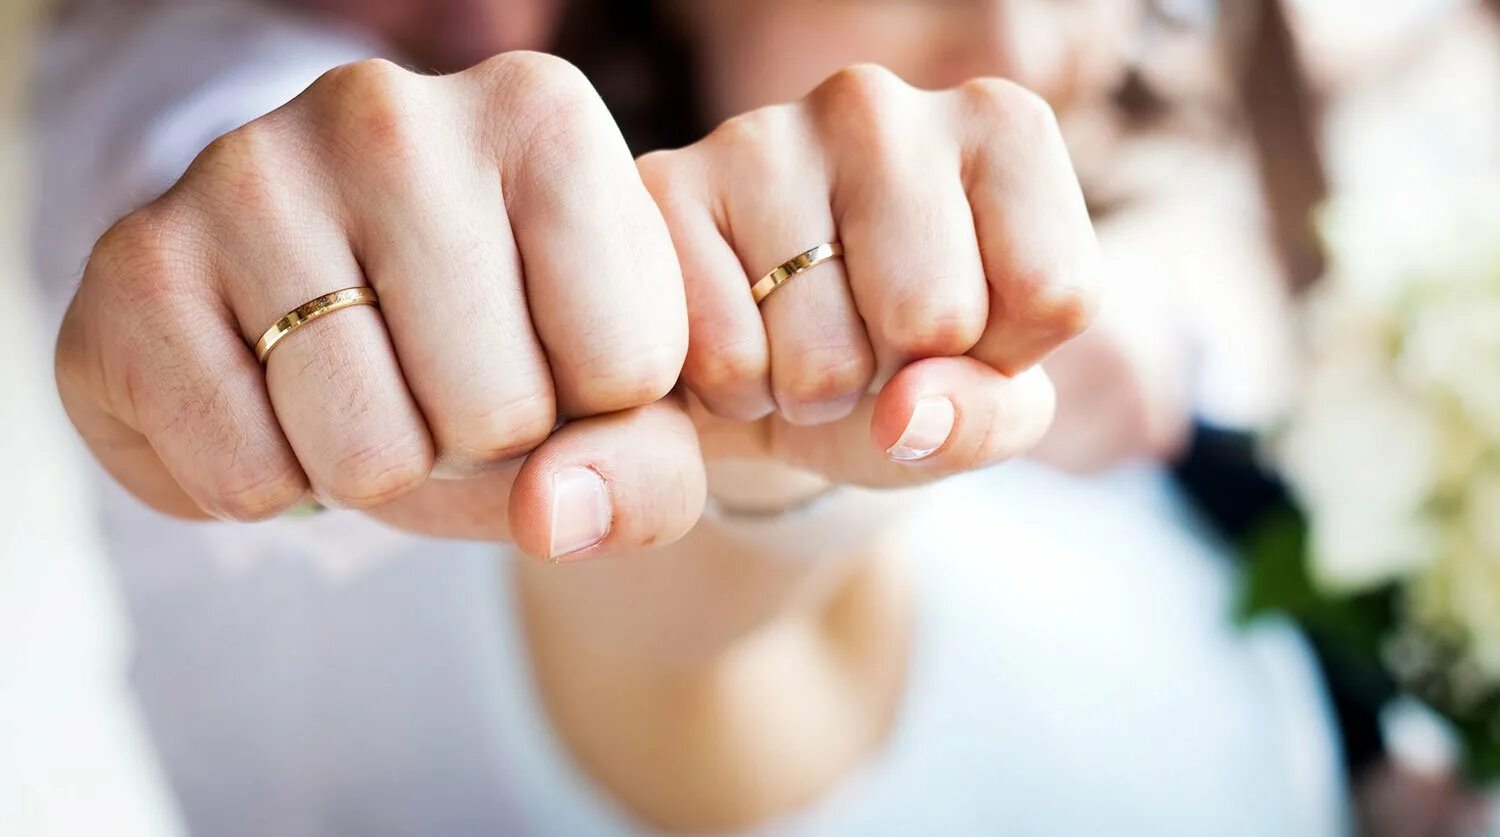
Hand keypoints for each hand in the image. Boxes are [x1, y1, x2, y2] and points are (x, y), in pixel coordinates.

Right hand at [55, 54, 705, 559]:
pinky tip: (269, 400)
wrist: (325, 293)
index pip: (626, 365)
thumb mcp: (619, 398)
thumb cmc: (498, 335)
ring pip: (370, 457)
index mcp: (542, 116)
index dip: (593, 413)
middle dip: (479, 449)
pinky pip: (248, 479)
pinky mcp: (139, 262)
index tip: (552, 357)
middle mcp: (392, 115)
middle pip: (497, 414)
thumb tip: (553, 517)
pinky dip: (270, 485)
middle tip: (438, 384)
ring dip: (375, 473)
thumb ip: (649, 471)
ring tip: (359, 389)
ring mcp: (252, 174)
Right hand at [637, 65, 1099, 490]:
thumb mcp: (979, 411)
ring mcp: (763, 134)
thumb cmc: (898, 372)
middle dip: (898, 375)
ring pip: (825, 353)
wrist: (766, 382)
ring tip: (796, 345)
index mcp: (999, 126)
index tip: (965, 334)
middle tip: (865, 344)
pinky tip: (735, 342)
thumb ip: (985, 419)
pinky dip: (735, 391)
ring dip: (811, 393)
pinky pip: (727, 357)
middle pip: (937, 316)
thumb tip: (904, 414)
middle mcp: (881, 104)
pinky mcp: (666, 186)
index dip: (1004, 357)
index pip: (1054, 292)